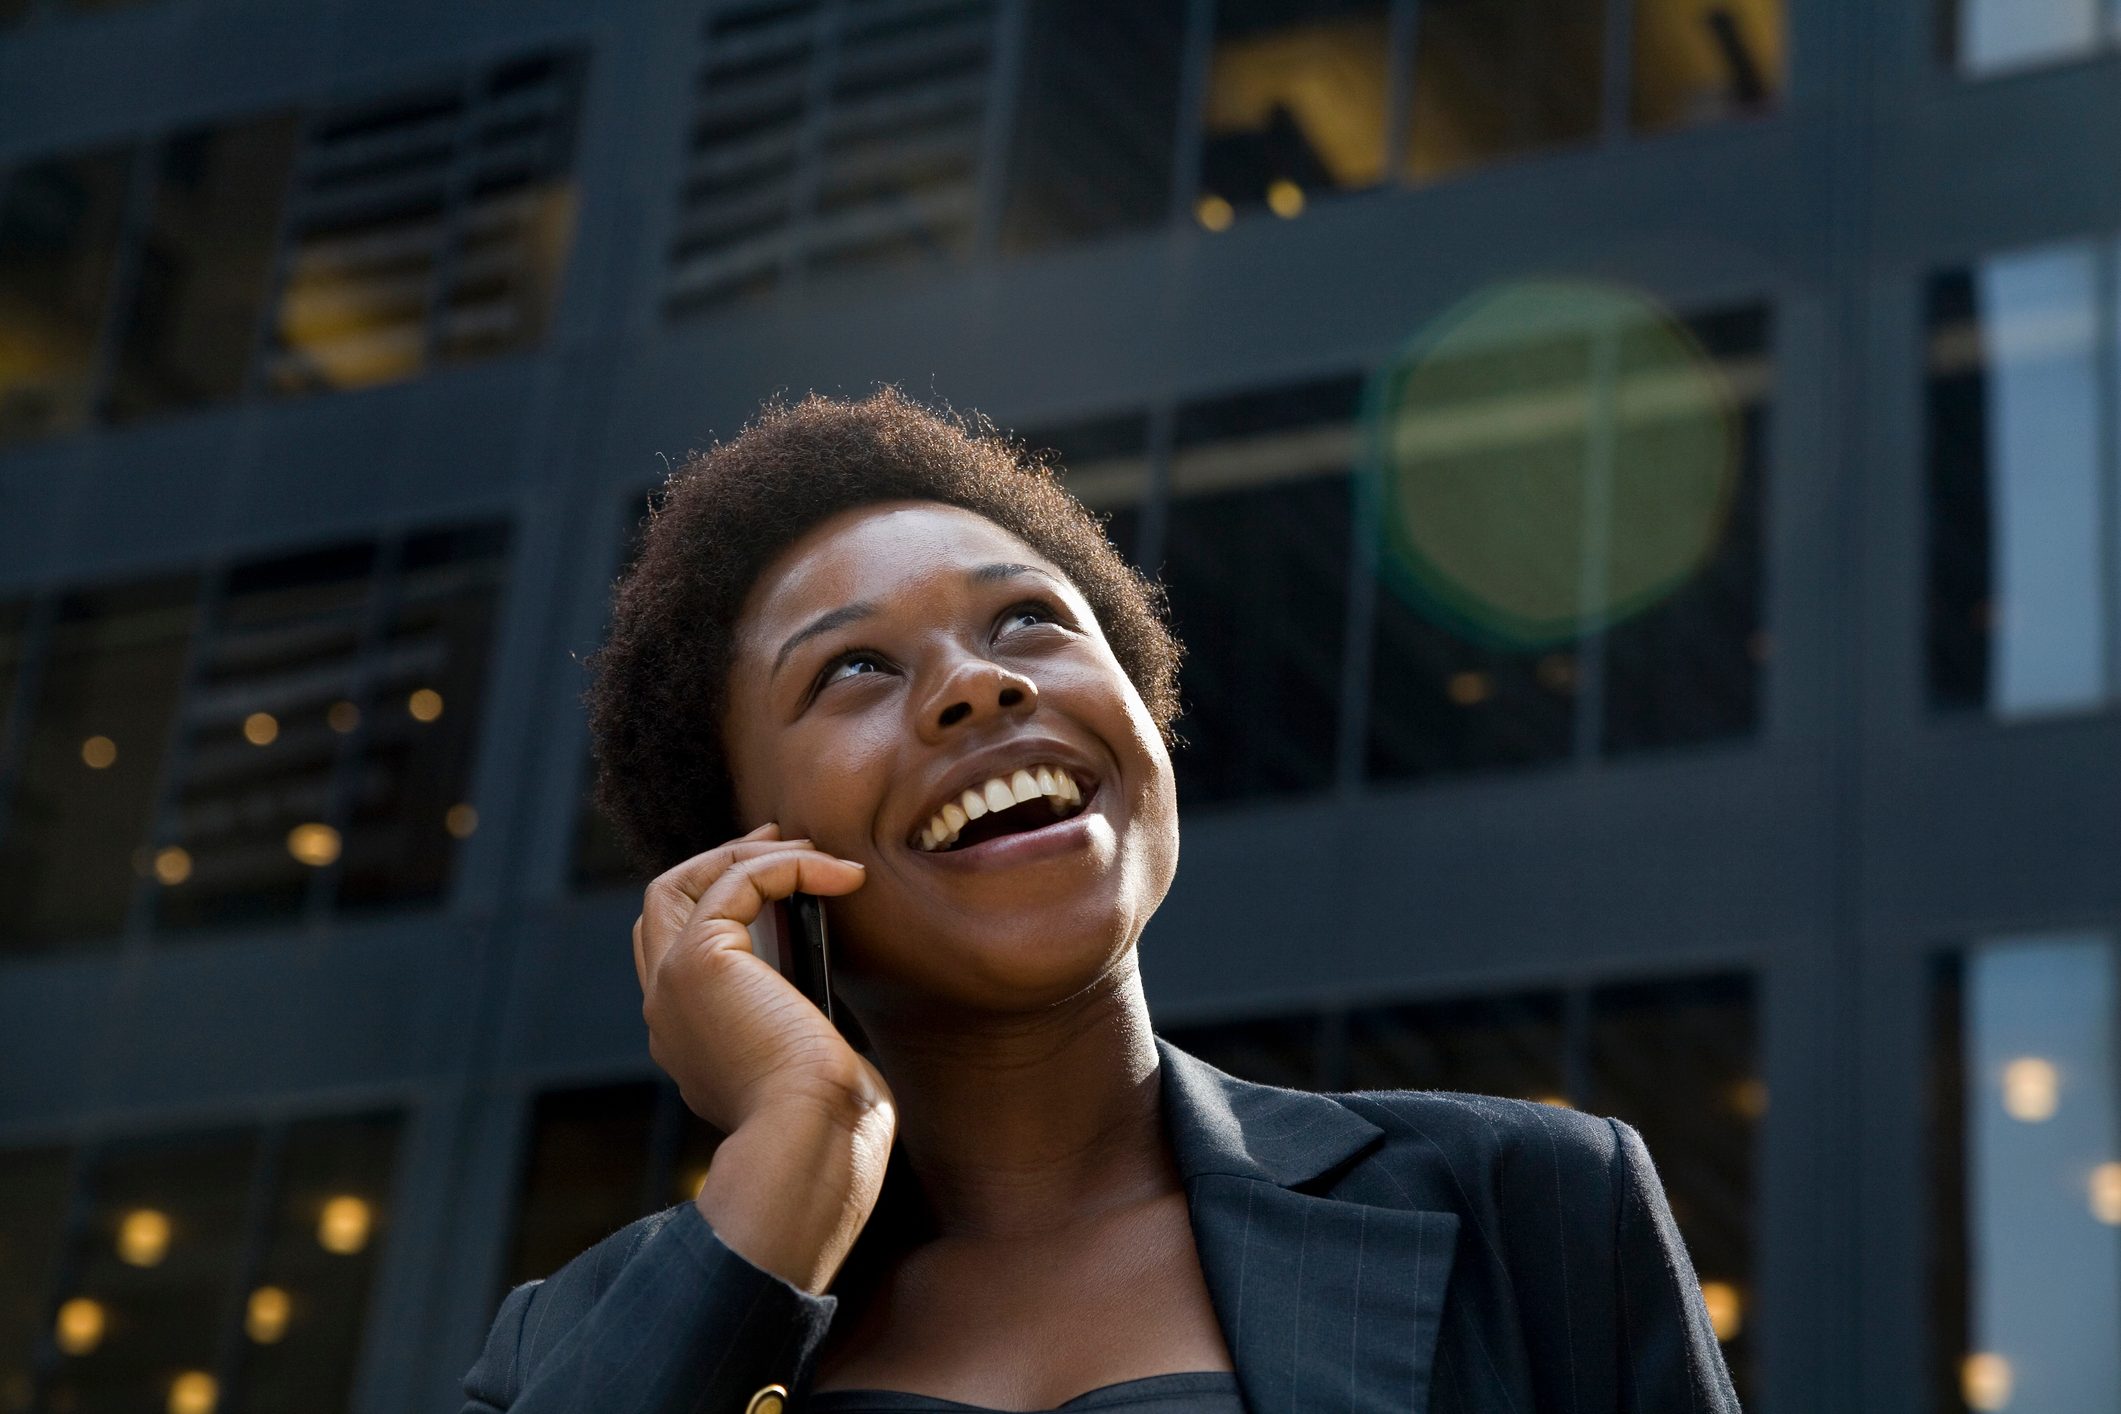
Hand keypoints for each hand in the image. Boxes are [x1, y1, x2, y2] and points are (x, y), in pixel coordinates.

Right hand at [633, 823, 893, 1132]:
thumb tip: (812, 990)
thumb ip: (790, 1024)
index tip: (778, 883)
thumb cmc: (828, 1119)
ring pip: (677, 883)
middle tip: (778, 840)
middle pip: (660, 907)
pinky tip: (840, 874)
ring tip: (812, 849)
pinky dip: (787, 865)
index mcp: (685, 1042)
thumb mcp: (804, 1062)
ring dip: (745, 855)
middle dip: (715, 863)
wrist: (813, 1138)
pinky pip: (735, 882)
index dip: (718, 906)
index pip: (676, 953)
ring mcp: (670, 985)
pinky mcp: (698, 961)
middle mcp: (664, 1012)